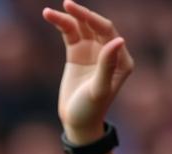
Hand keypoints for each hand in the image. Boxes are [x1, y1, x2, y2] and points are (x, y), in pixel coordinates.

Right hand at [43, 2, 133, 143]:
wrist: (77, 123)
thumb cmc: (90, 110)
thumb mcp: (98, 90)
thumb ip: (107, 66)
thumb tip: (119, 40)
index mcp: (121, 59)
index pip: (107, 32)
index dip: (93, 20)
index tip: (76, 13)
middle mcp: (109, 52)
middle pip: (94, 26)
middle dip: (81, 14)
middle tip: (67, 4)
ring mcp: (92, 51)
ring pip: (80, 28)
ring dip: (68, 18)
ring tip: (50, 12)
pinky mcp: (77, 54)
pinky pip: (69, 34)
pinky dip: (61, 25)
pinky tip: (50, 16)